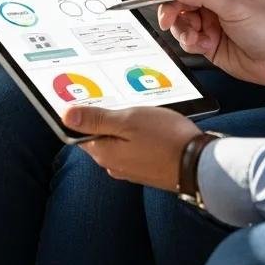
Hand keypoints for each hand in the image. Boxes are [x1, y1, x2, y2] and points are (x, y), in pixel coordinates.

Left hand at [64, 105, 199, 190]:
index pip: (80, 131)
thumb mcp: (127, 121)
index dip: (85, 112)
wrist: (199, 163)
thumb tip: (66, 115)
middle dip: (106, 117)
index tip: (93, 95)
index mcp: (103, 152)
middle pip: (99, 135)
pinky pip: (132, 147)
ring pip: (117, 140)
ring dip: (123, 125)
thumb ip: (96, 119)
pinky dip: (136, 134)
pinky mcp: (145, 168)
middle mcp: (113, 164)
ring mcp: (129, 168)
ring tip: (138, 109)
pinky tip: (149, 124)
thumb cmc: (164, 139)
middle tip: (120, 98)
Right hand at [146, 0, 264, 94]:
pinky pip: (188, 37)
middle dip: (171, 7)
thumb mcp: (236, 4)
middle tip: (166, 18)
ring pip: (181, 18)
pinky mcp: (209, 40)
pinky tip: (202, 44)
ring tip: (195, 35)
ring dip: (182, 27)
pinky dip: (189, 40)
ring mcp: (212, 19)